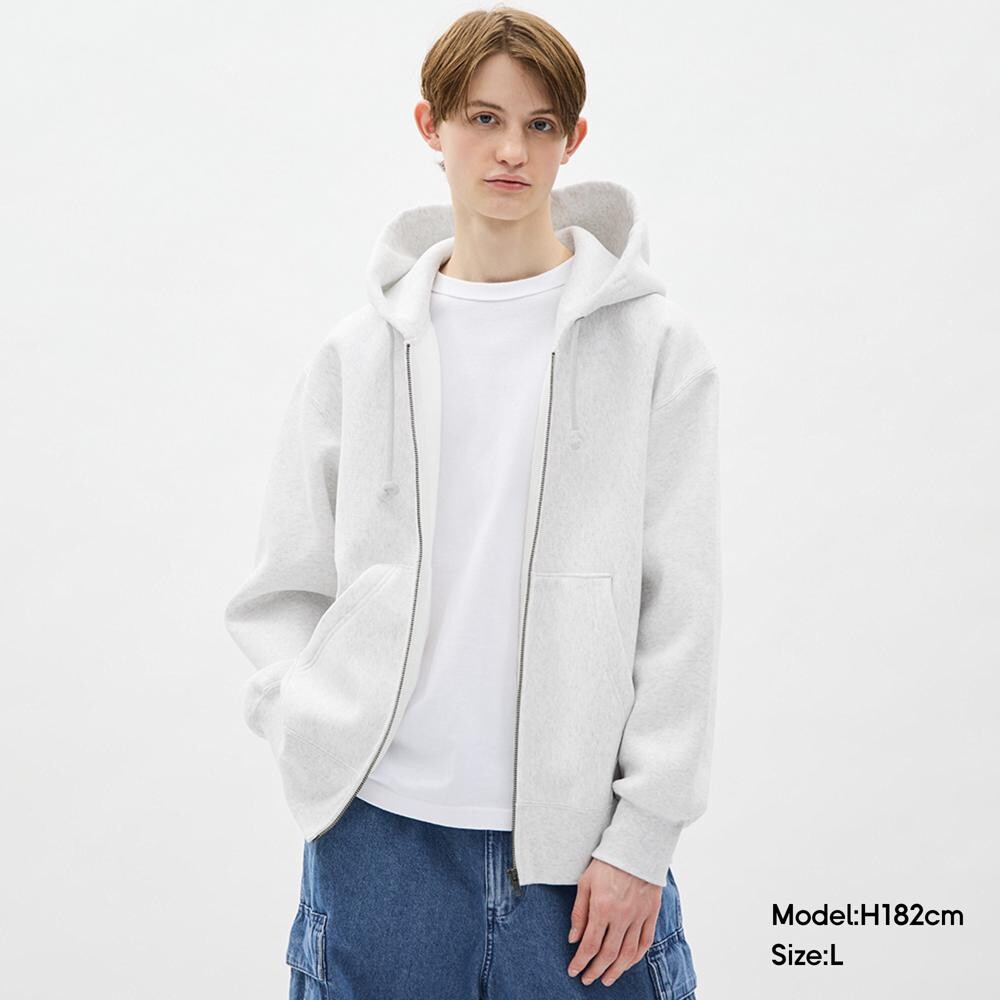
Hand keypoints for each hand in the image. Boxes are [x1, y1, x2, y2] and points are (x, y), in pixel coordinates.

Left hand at [566, 857, 660, 986]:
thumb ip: (579, 913)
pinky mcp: (651, 913)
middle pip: (608, 954)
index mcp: (602, 907)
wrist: (635, 847)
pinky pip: (645, 942)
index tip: (573, 971)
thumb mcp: (585, 883)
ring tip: (606, 979)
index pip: (590, 945)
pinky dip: (636, 958)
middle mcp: (621, 916)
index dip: (581, 962)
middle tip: (587, 979)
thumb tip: (573, 939)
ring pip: (628, 954)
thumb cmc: (606, 863)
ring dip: (616, 971)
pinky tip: (627, 964)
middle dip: (596, 971)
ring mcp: (638, 916)